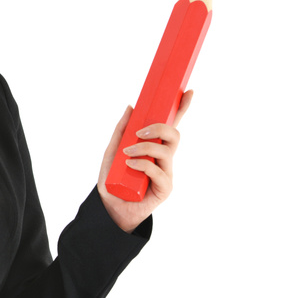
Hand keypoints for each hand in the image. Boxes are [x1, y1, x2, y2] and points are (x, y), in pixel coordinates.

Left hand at [97, 90, 193, 232]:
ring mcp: (166, 173)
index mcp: (154, 147)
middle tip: (138, 132)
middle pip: (174, 135)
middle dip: (159, 128)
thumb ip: (121, 131)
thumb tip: (131, 107)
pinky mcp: (165, 188)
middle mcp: (164, 158)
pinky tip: (130, 164)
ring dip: (146, 148)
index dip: (182, 109)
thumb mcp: (112, 151)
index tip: (188, 91)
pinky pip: (158, 171)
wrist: (109, 206)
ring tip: (127, 153)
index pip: (171, 125)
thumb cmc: (112, 179)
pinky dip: (143, 165)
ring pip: (167, 151)